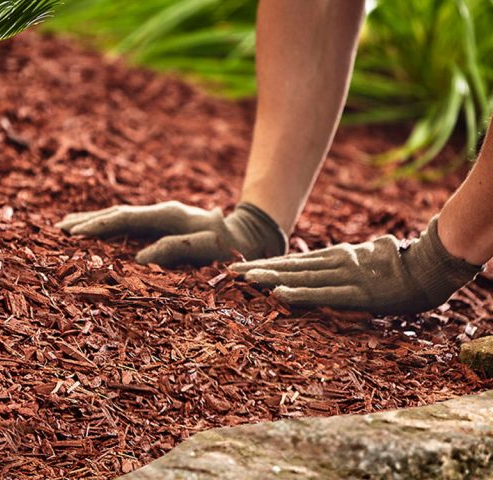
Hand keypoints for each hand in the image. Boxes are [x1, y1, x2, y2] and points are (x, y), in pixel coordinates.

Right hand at [56, 201, 286, 266]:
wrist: (249, 233)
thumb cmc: (230, 245)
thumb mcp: (208, 247)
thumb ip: (176, 249)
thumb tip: (139, 259)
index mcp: (168, 214)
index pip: (125, 218)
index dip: (98, 225)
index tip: (72, 233)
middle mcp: (161, 211)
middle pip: (117, 213)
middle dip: (88, 221)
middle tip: (58, 229)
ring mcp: (162, 215)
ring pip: (122, 216)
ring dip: (95, 221)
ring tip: (68, 227)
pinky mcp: (163, 224)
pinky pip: (131, 224)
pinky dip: (110, 227)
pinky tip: (100, 233)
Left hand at [231, 217, 481, 314]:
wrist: (427, 266)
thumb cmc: (395, 266)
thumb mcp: (362, 260)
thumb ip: (338, 265)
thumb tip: (317, 270)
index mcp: (334, 256)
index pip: (292, 262)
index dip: (265, 264)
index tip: (240, 267)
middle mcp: (334, 262)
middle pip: (290, 266)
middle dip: (259, 269)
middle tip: (230, 271)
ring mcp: (345, 275)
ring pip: (301, 276)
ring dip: (271, 277)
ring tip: (245, 279)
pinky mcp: (359, 290)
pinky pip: (324, 293)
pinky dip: (299, 293)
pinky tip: (279, 294)